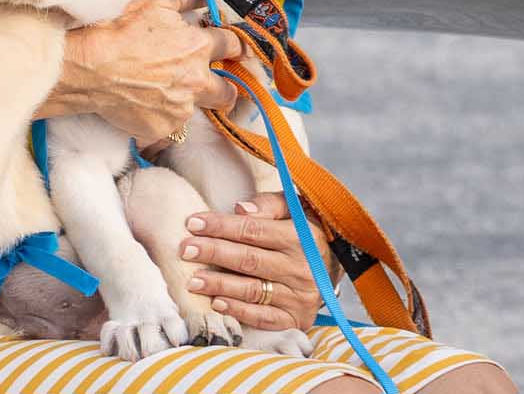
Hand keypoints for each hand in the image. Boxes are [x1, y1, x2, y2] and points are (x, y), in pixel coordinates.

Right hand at [49, 0, 241, 144]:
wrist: (91, 67)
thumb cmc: (120, 31)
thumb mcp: (153, 3)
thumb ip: (183, 0)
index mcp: (198, 48)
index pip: (232, 46)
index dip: (234, 46)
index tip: (233, 49)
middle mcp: (196, 82)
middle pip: (229, 93)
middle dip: (226, 89)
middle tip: (216, 85)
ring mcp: (180, 110)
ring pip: (196, 110)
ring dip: (186, 101)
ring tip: (164, 94)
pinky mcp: (162, 130)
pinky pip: (170, 126)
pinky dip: (161, 117)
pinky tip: (145, 105)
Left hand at [177, 190, 332, 333]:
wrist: (338, 266)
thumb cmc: (307, 230)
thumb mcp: (297, 208)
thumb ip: (270, 204)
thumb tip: (239, 210)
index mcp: (301, 236)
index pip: (253, 230)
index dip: (220, 226)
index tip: (192, 223)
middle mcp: (302, 268)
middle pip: (248, 259)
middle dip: (213, 253)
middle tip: (185, 250)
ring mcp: (300, 297)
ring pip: (252, 290)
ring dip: (219, 285)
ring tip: (192, 279)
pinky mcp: (297, 319)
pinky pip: (263, 317)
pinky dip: (239, 310)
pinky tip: (216, 302)